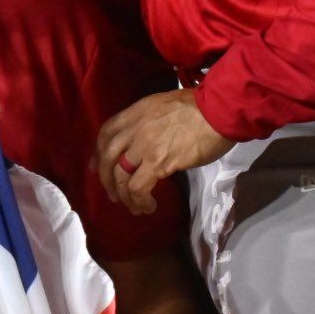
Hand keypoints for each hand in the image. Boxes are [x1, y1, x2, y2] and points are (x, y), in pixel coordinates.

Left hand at [94, 88, 230, 213]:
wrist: (218, 111)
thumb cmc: (199, 107)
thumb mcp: (163, 106)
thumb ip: (149, 122)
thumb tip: (147, 141)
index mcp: (136, 112)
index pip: (106, 132)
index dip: (98, 152)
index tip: (97, 167)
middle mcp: (135, 128)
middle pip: (107, 156)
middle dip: (105, 178)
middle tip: (112, 194)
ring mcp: (145, 146)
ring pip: (120, 176)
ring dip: (124, 195)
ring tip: (133, 206)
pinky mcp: (158, 163)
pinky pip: (138, 187)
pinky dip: (139, 200)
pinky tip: (148, 206)